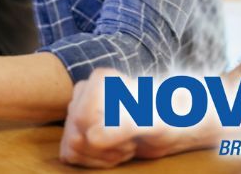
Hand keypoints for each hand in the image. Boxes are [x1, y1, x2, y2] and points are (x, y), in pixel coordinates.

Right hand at [60, 68, 219, 167]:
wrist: (171, 126)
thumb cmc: (167, 118)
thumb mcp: (152, 123)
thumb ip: (122, 127)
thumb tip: (90, 138)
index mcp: (100, 80)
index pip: (82, 120)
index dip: (106, 136)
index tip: (132, 133)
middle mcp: (85, 91)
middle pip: (75, 134)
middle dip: (105, 148)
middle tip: (131, 142)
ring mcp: (78, 110)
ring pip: (72, 146)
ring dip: (101, 156)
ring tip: (125, 145)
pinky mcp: (77, 129)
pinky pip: (69, 153)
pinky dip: (92, 160)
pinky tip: (113, 151)